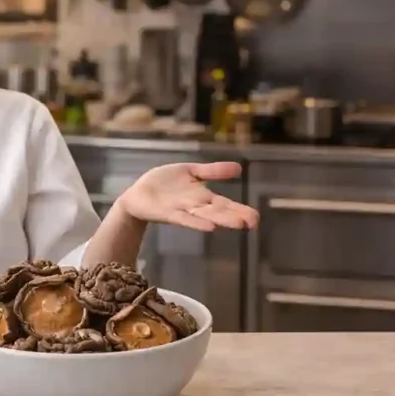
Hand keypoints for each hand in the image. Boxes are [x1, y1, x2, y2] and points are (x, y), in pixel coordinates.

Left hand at [115, 162, 258, 231]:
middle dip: (235, 216)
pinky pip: (184, 219)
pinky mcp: (167, 213)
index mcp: (203, 196)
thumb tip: (239, 168)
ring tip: (238, 224)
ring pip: (205, 216)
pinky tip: (209, 228)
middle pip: (218, 212)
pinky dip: (196, 222)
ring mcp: (182, 210)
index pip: (226, 204)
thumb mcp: (190, 171)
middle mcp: (196, 206)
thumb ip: (212, 171)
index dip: (240, 210)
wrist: (138, 194)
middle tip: (253, 223)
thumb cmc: (164, 184)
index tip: (256, 218)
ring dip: (221, 220)